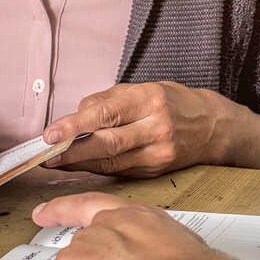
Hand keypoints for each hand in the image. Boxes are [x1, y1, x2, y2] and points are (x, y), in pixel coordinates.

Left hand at [43, 81, 259, 176]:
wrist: (214, 128)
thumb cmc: (175, 102)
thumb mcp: (145, 88)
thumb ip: (110, 100)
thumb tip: (76, 115)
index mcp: (150, 100)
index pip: (106, 113)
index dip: (75, 125)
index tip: (51, 133)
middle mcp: (156, 128)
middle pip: (106, 143)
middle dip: (71, 151)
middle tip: (45, 155)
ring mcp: (157, 154)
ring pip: (110, 162)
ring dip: (79, 163)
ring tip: (55, 162)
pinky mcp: (156, 172)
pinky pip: (120, 171)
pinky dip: (97, 168)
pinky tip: (81, 166)